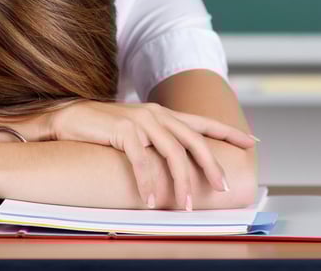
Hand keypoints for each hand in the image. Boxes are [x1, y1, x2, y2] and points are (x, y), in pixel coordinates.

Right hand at [46, 101, 257, 209]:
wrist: (68, 118)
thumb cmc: (101, 130)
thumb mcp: (135, 131)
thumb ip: (156, 141)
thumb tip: (176, 165)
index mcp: (162, 113)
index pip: (202, 121)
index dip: (228, 132)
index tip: (252, 141)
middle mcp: (156, 113)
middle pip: (194, 140)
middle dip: (211, 165)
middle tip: (221, 187)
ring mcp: (141, 120)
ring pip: (172, 154)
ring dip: (180, 184)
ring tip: (184, 207)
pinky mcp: (124, 130)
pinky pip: (143, 161)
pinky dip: (149, 184)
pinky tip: (151, 201)